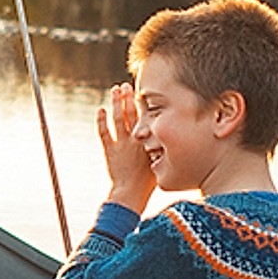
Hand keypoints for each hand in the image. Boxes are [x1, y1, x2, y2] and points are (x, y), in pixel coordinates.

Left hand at [94, 86, 158, 213]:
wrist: (132, 193)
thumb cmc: (149, 181)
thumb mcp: (162, 161)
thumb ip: (166, 149)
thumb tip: (178, 140)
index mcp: (149, 140)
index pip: (146, 117)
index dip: (143, 103)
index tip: (142, 92)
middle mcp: (135, 139)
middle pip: (131, 113)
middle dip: (128, 98)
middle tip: (125, 85)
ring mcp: (121, 144)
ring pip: (117, 119)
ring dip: (115, 103)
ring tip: (114, 90)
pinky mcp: (109, 150)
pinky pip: (104, 132)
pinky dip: (101, 120)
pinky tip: (99, 110)